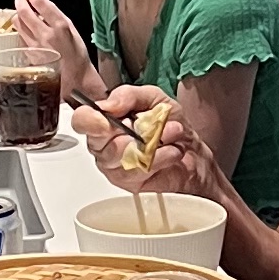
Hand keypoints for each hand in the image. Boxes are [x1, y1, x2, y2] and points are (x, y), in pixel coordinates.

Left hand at [11, 0, 94, 99]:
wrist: (75, 78)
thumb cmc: (77, 56)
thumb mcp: (72, 30)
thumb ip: (57, 17)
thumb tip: (44, 5)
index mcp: (60, 27)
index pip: (41, 4)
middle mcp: (45, 35)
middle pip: (23, 12)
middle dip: (20, 1)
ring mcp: (35, 46)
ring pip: (18, 23)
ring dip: (18, 14)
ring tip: (23, 12)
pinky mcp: (28, 54)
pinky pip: (20, 35)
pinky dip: (22, 29)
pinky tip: (27, 29)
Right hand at [75, 84, 215, 194]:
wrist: (196, 155)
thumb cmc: (172, 128)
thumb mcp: (155, 99)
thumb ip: (129, 95)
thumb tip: (109, 104)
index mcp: (106, 121)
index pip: (82, 120)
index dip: (89, 120)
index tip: (105, 119)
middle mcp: (106, 146)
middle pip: (98, 143)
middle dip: (129, 132)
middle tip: (150, 124)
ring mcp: (116, 168)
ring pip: (121, 157)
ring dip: (152, 141)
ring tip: (171, 133)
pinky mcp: (131, 184)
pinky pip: (140, 170)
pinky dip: (162, 156)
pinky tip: (172, 152)